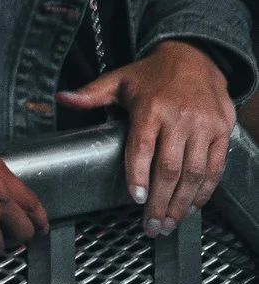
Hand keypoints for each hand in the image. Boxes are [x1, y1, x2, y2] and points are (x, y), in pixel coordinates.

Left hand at [60, 40, 234, 233]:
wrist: (194, 57)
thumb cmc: (152, 74)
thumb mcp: (118, 79)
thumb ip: (91, 94)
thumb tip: (62, 98)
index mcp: (150, 108)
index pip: (142, 148)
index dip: (139, 175)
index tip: (136, 198)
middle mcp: (179, 119)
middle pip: (170, 168)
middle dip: (160, 202)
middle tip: (152, 226)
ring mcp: (203, 127)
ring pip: (194, 173)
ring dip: (182, 202)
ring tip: (170, 223)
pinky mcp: (222, 133)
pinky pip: (215, 167)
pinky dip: (205, 190)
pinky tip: (193, 205)